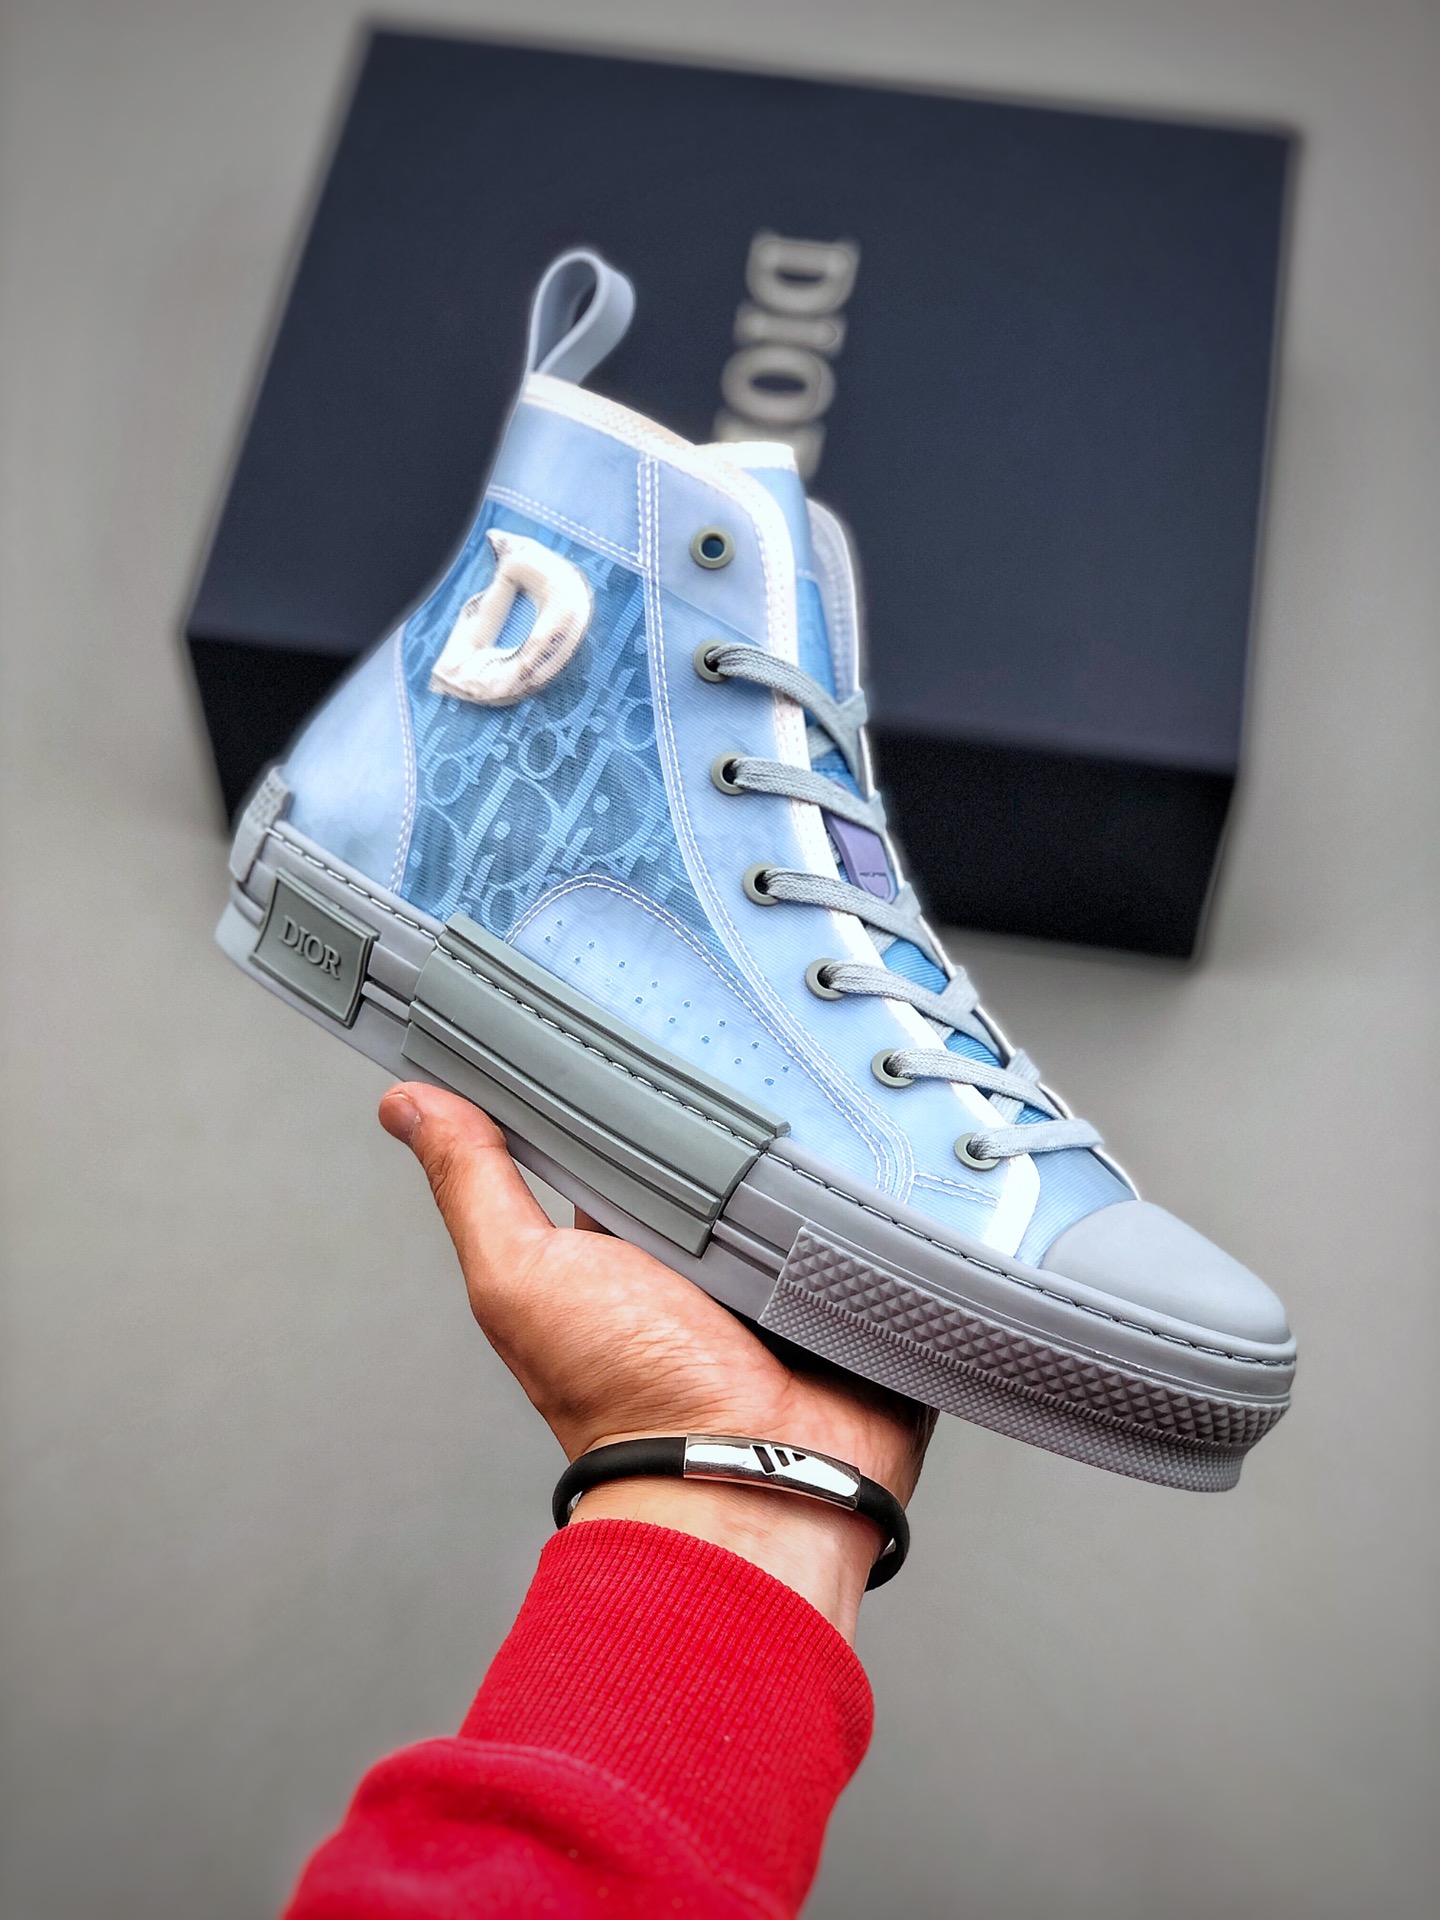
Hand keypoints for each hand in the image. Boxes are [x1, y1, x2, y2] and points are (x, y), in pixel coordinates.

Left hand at [380, 1084, 932, 1637]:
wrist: (753, 1478)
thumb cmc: (626, 1396)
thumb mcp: (524, 1276)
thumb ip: (473, 1187)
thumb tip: (405, 1103)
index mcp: (620, 1243)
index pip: (624, 1133)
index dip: (629, 1076)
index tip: (638, 1000)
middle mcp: (701, 1252)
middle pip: (721, 1141)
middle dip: (734, 1090)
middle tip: (747, 1031)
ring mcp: (782, 1266)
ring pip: (801, 1164)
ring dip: (812, 1130)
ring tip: (822, 1074)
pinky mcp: (852, 1279)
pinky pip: (872, 1207)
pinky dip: (874, 1178)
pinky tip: (880, 1128)